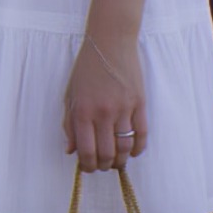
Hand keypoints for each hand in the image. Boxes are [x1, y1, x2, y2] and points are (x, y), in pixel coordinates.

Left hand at [64, 35, 147, 171]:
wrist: (110, 44)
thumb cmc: (86, 69)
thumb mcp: (70, 95)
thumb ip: (69, 124)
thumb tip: (71, 150)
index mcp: (82, 110)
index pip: (86, 149)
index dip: (87, 165)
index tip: (87, 168)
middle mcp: (103, 112)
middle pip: (107, 152)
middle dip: (104, 166)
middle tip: (102, 167)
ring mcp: (124, 109)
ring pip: (126, 147)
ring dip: (122, 161)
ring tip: (117, 163)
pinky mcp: (140, 104)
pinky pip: (143, 134)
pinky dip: (139, 148)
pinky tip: (133, 152)